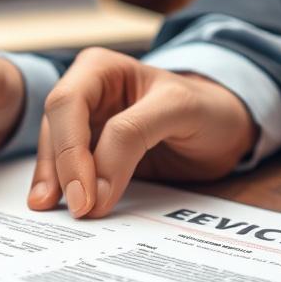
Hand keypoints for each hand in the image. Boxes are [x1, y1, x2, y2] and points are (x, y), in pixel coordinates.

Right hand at [27, 47, 257, 217]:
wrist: (225, 130)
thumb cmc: (207, 107)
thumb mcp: (178, 109)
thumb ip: (132, 136)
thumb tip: (94, 188)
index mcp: (100, 69)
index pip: (68, 104)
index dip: (70, 149)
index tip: (85, 194)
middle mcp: (86, 94)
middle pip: (55, 129)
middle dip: (60, 169)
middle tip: (78, 209)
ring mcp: (86, 126)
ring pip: (55, 152)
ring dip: (54, 183)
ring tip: (56, 212)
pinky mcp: (92, 155)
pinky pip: (69, 171)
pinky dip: (64, 190)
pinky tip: (57, 208)